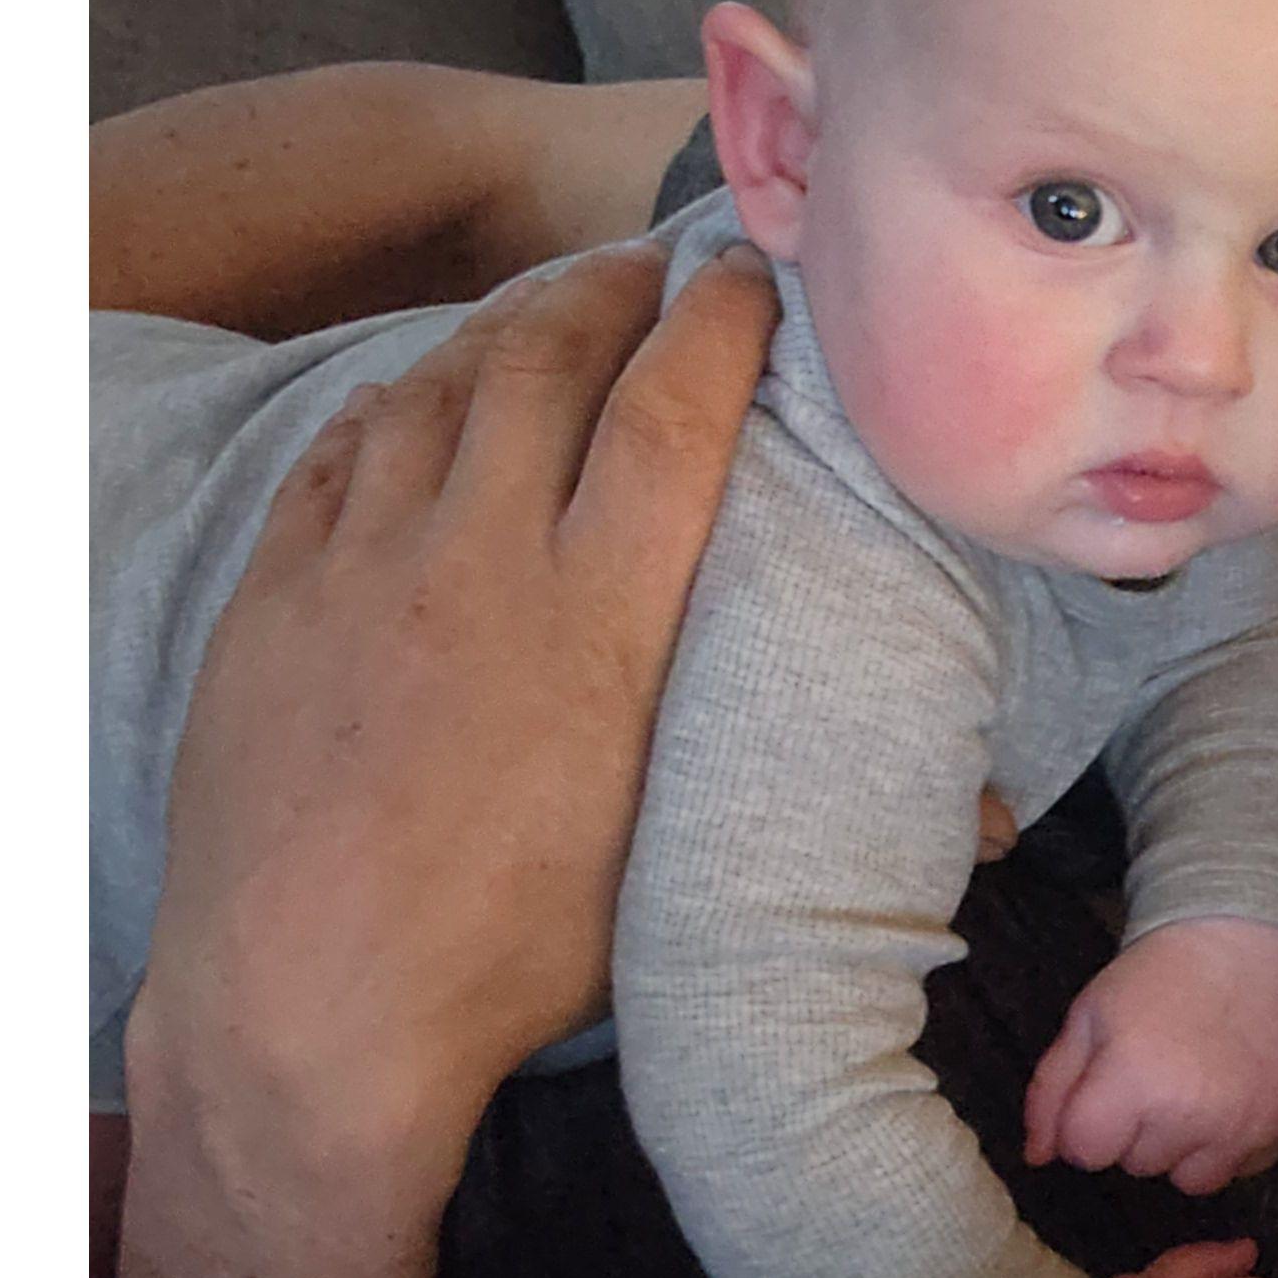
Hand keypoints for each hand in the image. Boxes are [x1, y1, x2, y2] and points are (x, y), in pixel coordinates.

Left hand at [128, 240, 775, 1203]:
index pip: (676, 411)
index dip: (720, 324)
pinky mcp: (274, 599)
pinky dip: (391, 404)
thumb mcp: (683, 875)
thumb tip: (1002, 824)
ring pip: (439, 389)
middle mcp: (482, 560)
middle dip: (608, 292)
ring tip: (544, 310)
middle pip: (551, 360)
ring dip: (500, 329)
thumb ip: (818, 803)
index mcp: (603, 617)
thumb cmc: (511, 962)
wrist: (308, 1009)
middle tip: (648, 268)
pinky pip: (337, 456)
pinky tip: (416, 400)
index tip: (749, 279)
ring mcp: (363, 568)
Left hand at [1021, 918, 1277, 1195]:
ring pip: (1189, 1179)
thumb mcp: (1088, 1017)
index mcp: (1131, 1081)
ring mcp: (1240, 1127)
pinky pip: (1239, 1170)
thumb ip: (1051, 1091)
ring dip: (1183, 1146)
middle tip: (1158, 1074)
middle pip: (1137, 1166)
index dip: (1088, 1122)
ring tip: (1194, 1089)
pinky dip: (1230, 1145)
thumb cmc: (1157, 980)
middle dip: (1137, 1130)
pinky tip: (1229, 1096)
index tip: (1109, 1088)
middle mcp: (1188, 1114)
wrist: (1249, 949)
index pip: (1084, 1152)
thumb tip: (1036, 1157)